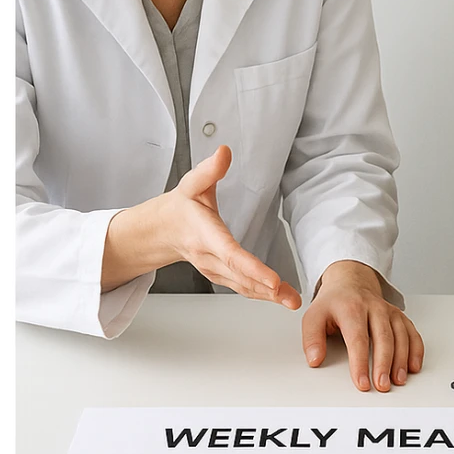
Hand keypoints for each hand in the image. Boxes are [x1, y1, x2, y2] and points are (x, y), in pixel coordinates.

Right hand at [102, 146, 301, 308]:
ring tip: (292, 301)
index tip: (273, 280)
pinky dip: (261, 295)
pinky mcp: (220, 275)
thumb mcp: (192, 184)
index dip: (252, 269)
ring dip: (268, 296)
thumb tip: (224, 152)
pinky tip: (279, 297)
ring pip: (243, 286)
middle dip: (267, 289)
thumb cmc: (180, 208)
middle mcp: (209, 257)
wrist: (161, 231)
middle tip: (292, 298)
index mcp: (205, 235)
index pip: (230, 254)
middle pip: (241, 277)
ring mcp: (214, 270)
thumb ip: (210, 170)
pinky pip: (242, 287)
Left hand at [301, 260, 424, 391]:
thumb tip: (315, 360)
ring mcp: (389, 312)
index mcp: (351, 308)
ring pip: (400, 336)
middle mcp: (373, 308)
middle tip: (382, 386)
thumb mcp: (313, 316)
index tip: (361, 383)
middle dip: (383, 364)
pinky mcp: (399, 317)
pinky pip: (412, 333)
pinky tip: (413, 367)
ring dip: (401, 360)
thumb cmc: (333, 304)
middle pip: (383, 338)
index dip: (360, 363)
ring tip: (397, 380)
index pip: (357, 338)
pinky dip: (415, 350)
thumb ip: (312, 339)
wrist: (350, 282)